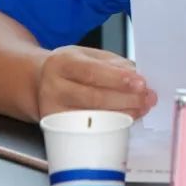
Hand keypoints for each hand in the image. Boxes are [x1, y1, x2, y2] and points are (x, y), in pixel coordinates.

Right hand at [36, 45, 156, 119]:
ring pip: (93, 117)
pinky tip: (126, 119)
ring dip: (123, 114)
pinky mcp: (58, 129)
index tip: (141, 83)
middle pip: (94, 97)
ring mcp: (54, 111)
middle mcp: (54, 87)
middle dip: (126, 99)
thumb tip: (136, 76)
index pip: (92, 72)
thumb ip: (113, 64)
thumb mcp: (88, 55)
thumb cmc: (70, 68)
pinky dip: (112, 125)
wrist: (38, 82)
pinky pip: (89, 130)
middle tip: (148, 98)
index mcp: (63, 62)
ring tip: (142, 108)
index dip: (118, 79)